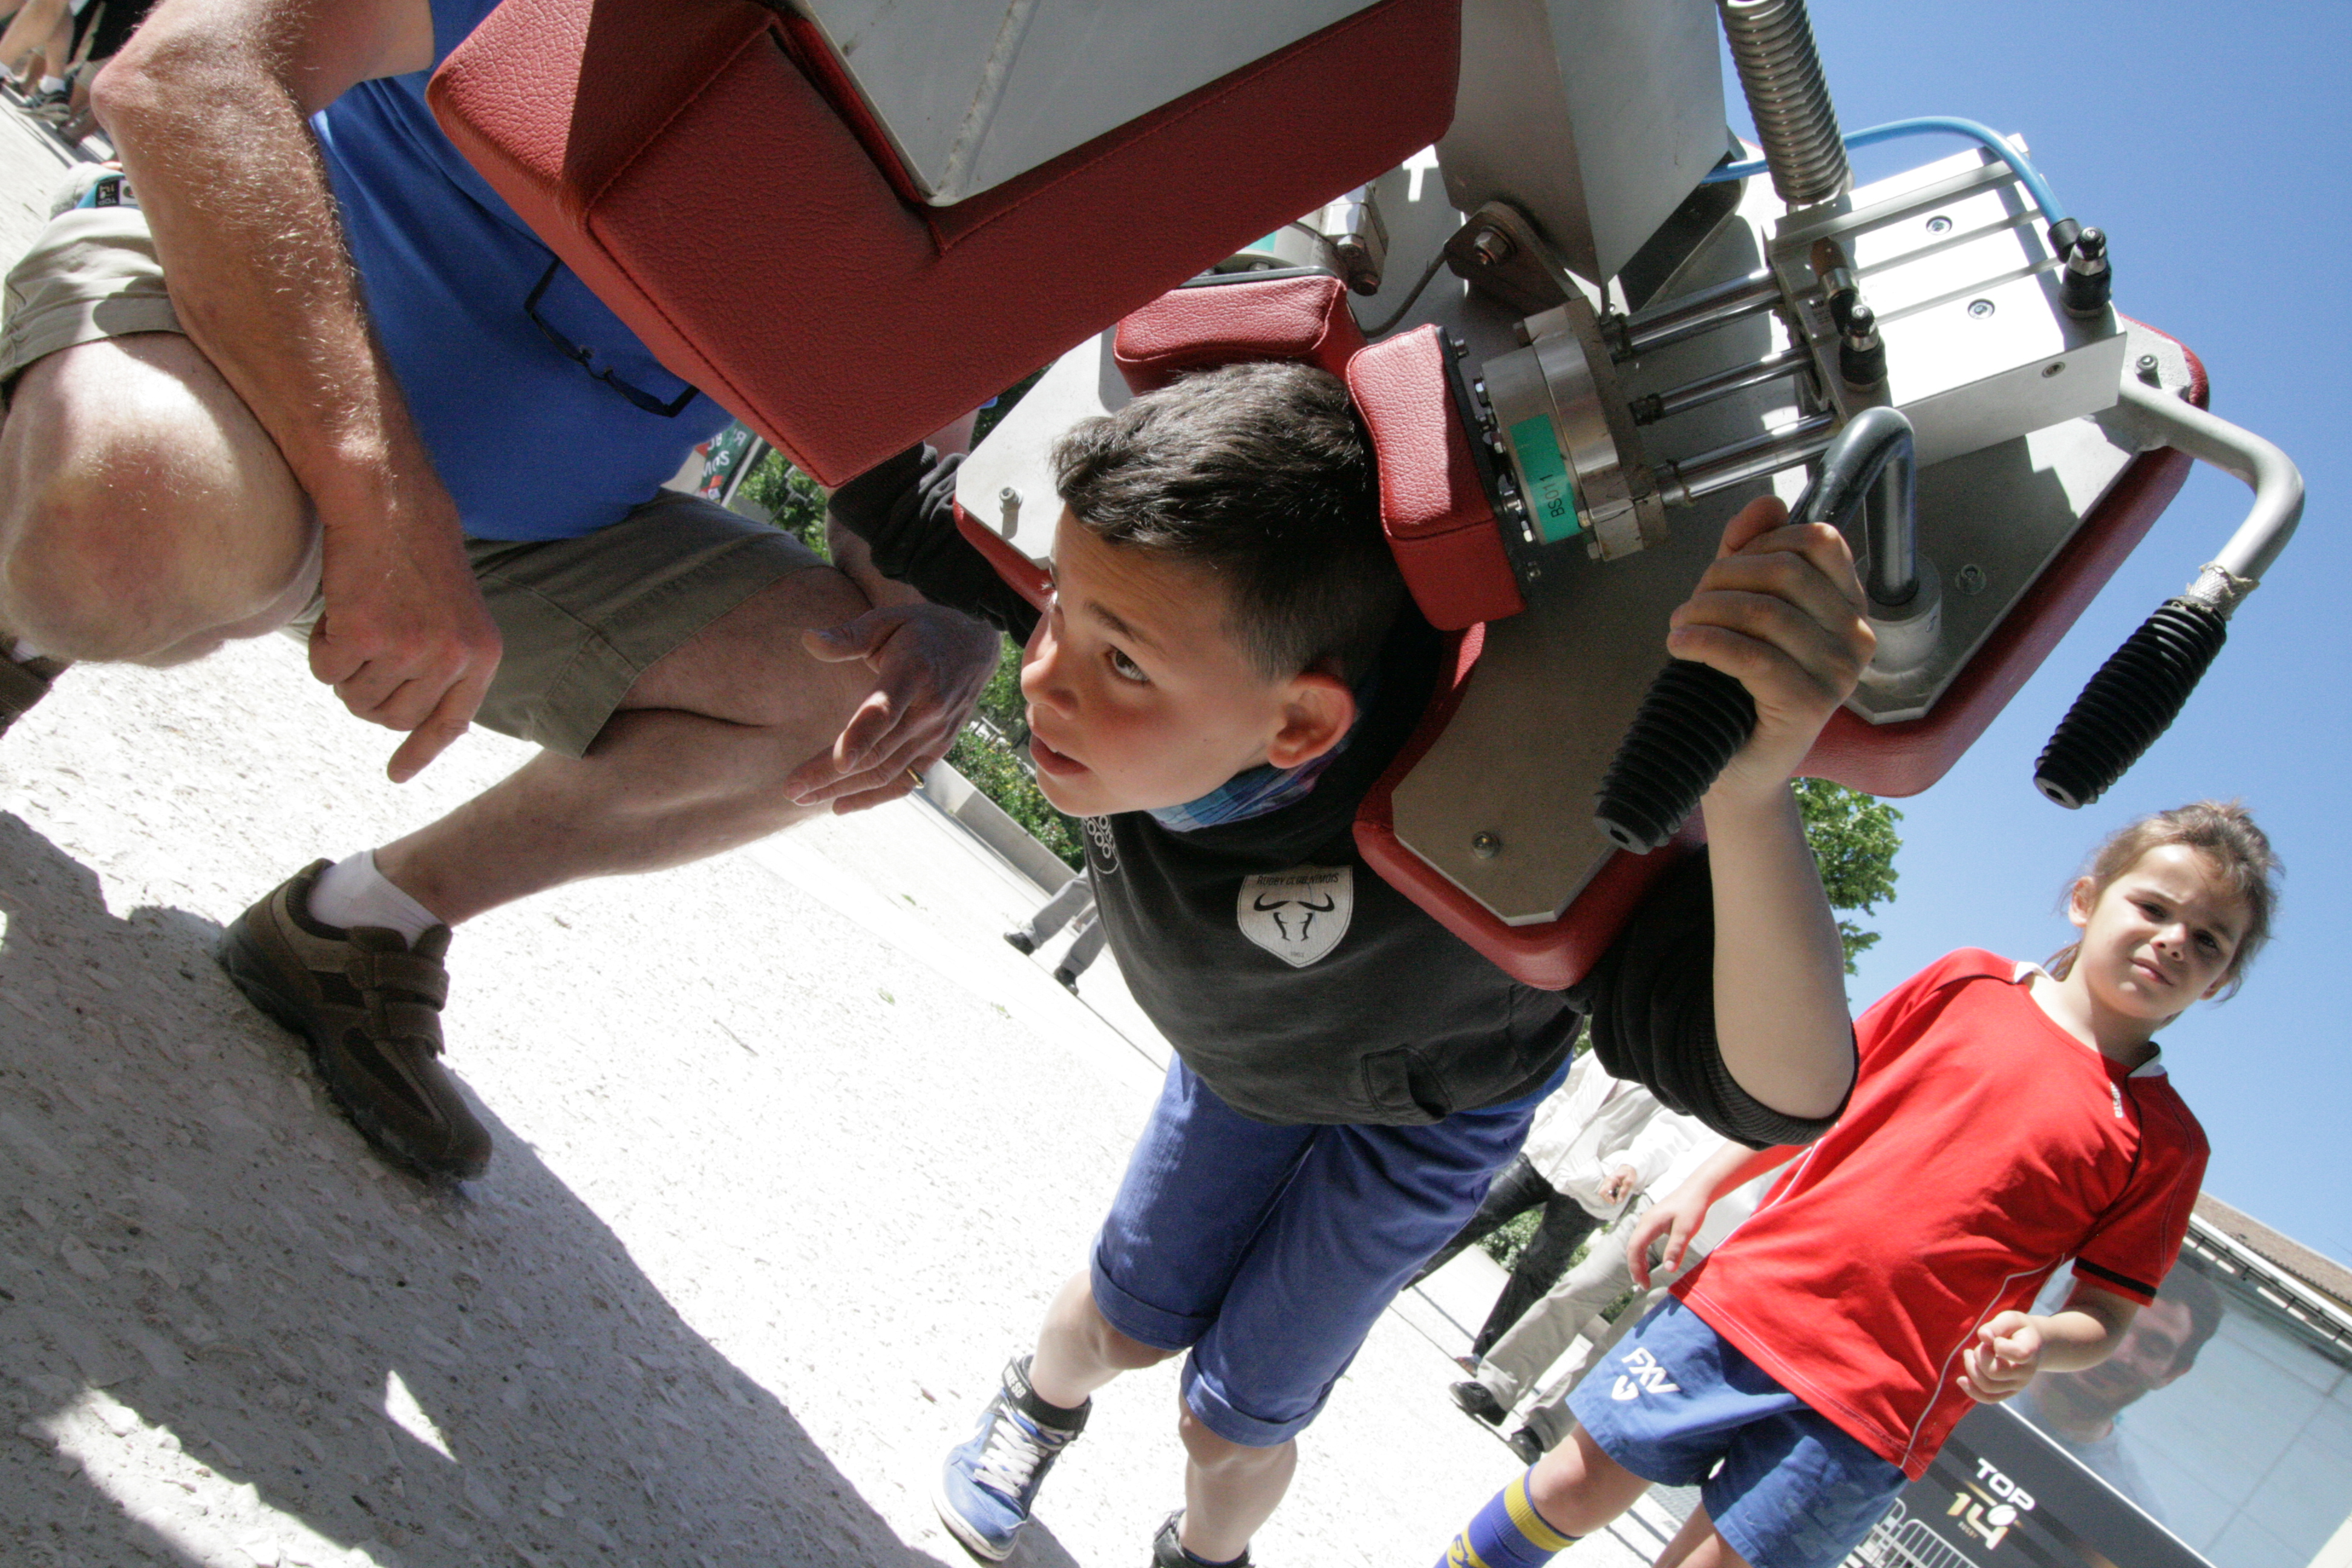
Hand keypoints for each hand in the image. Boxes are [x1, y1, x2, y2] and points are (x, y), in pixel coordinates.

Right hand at [309, 505, 501, 782]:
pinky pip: (327, 672)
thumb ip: (446, 663)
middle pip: (391, 716)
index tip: (396, 776)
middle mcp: (453, 659)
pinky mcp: (366, 637)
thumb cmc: (414, 552)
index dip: (420, 751)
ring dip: (344, 668)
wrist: (388, 501)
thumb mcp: (454, 612)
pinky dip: (322, 647)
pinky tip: (339, 608)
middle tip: (361, 649)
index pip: (450, 722)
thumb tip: (426, 724)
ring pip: (355, 698)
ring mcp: (411, 650)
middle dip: (367, 694)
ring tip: (358, 617)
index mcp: (482, 655)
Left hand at [786, 602, 1000, 812]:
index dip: (861, 738)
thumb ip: (848, 635)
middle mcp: (928, 710)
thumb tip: (808, 640)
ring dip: (844, 790)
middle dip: (831, 775)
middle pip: (877, 752)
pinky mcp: (937, 749)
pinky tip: (840, 806)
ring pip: (886, 773)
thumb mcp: (888, 619)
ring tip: (803, 798)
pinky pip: (905, 781)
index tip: (837, 762)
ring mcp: (935, 734)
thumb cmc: (922, 630)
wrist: (976, 647)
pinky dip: (874, 797)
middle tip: (791, 789)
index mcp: (913, 673)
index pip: (885, 711)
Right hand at [1598, 1164, 1641, 1205]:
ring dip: (1609, 1197)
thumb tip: (1619, 1200)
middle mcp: (1606, 1181)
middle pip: (1602, 1193)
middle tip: (1616, 1201)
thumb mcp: (1630, 1182)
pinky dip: (1610, 1195)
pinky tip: (1616, 1195)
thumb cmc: (1629, 1174)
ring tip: (1618, 1197)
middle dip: (1608, 1199)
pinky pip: (1606, 1192)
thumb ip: (1624, 1190)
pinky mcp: (1608, 1184)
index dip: (1608, 1199)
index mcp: (1611, 1179)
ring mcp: (1606, 1182)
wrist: (1628, 1168)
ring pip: (1603, 1193)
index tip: (1615, 1202)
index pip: (1604, 1191)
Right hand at [1627, 1182, 1711, 1288]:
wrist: (1698, 1189)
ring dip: (1637, 1261)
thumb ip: (1676, 1249)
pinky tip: (1648, 1262)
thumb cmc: (1692, 1208)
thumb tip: (1669, 1270)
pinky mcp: (1654, 1222)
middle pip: (1632, 1247)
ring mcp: (1648, 1221)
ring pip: (1636, 1244)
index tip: (1644, 1284)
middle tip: (1643, 1285)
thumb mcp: (1686, 1230)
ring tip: (1644, 1277)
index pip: (1634, 1249)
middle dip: (1635, 1268)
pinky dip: (1642, 1254)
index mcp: (1649, 1223)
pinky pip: (1642, 1240)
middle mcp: (1644, 1222)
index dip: (1636, 1268)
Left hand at [1666, 495, 1873, 803]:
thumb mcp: (1743, 606)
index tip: (1723, 567)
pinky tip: (1681, 645)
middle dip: (1722, 578)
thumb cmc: (1741, 687)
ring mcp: (1838, 673)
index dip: (1761, 543)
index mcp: (1850, 605)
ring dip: (1706, 611)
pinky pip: (1752, 656)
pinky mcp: (1809, 705)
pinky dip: (1706, 643)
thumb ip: (1752, 552)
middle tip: (1691, 604)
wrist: (1737, 764)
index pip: (1819, 541)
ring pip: (1764, 612)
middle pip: (1784, 572)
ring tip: (1680, 627)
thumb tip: (1766, 503)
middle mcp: (1856, 636)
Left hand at [1959, 1311, 2043, 1402]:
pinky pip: (1989, 1398)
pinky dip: (1972, 1391)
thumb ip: (1996, 1326)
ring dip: (1971, 1370)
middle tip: (1979, 1346)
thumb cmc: (2018, 1329)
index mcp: (2030, 1350)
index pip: (2018, 1354)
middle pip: (1995, 1373)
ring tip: (1969, 1355)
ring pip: (1988, 1388)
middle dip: (1978, 1357)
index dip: (1999, 1345)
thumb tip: (1983, 1337)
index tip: (1995, 1339)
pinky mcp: (2008, 1392)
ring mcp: (2017, 1385)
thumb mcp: (2010, 1319)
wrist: (2033, 1345)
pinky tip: (1961, 1380)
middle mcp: (2026, 1372)